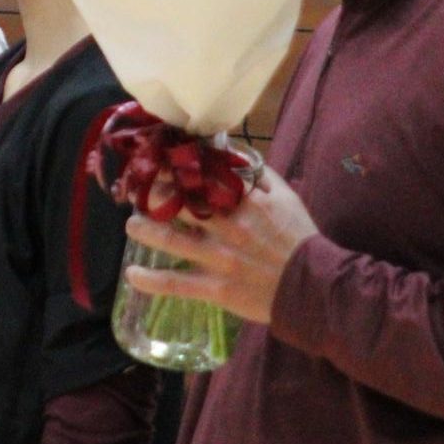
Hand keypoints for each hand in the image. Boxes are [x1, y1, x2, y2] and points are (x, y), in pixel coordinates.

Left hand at [124, 167, 319, 325]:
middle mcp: (228, 227)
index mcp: (245, 202)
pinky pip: (177, 284)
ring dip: (145, 230)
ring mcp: (220, 259)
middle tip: (138, 191)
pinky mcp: (216, 289)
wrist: (312, 285)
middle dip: (154, 195)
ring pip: (172, 241)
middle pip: (180, 205)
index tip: (159, 163)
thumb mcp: (285, 198)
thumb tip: (232, 154)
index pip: (203, 179)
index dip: (177, 170)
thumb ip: (258, 175)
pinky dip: (152, 280)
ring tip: (132, 225)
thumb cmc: (299, 239)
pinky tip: (132, 274)